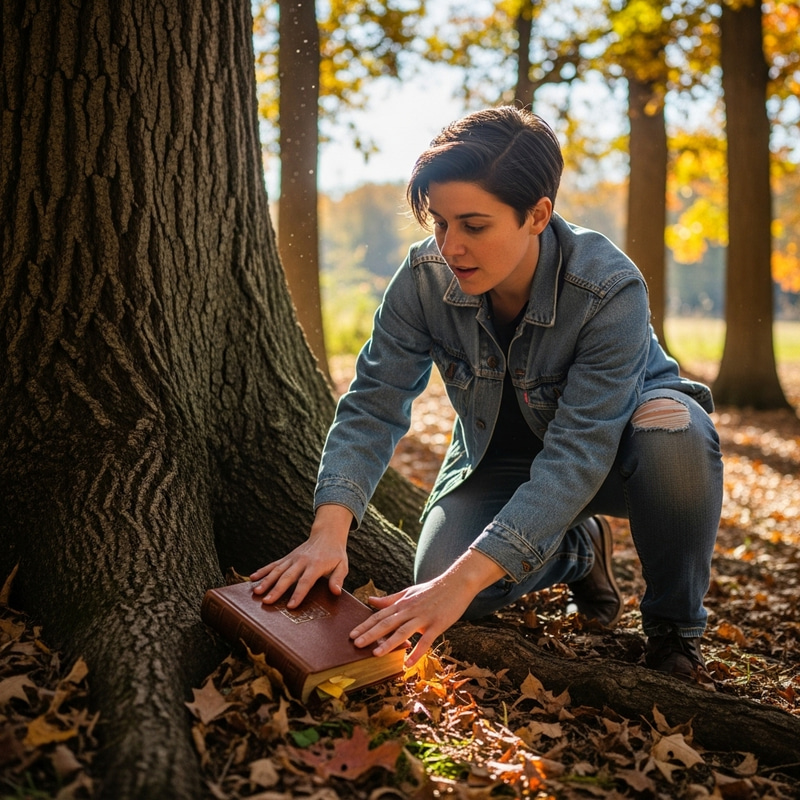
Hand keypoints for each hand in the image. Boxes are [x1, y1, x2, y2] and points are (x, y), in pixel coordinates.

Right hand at [250, 504, 352, 608]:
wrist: (327, 535)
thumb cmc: (335, 554)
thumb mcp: (342, 565)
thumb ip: (338, 578)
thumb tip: (336, 592)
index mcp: (316, 565)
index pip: (306, 581)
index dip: (298, 594)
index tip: (291, 606)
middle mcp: (302, 561)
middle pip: (288, 577)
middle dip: (276, 589)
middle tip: (267, 601)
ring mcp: (292, 558)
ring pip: (277, 570)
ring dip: (266, 581)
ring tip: (256, 592)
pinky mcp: (287, 557)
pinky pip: (273, 564)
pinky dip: (262, 570)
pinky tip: (252, 578)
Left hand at [349, 549, 505, 666]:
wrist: (456, 583)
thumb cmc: (431, 590)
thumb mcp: (408, 592)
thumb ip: (389, 599)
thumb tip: (370, 600)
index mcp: (402, 604)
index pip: (380, 615)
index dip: (365, 625)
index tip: (351, 634)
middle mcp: (410, 610)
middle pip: (387, 623)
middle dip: (370, 634)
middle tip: (355, 644)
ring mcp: (423, 618)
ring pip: (403, 632)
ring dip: (389, 643)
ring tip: (375, 654)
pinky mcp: (437, 625)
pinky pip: (425, 641)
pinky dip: (416, 652)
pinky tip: (408, 663)